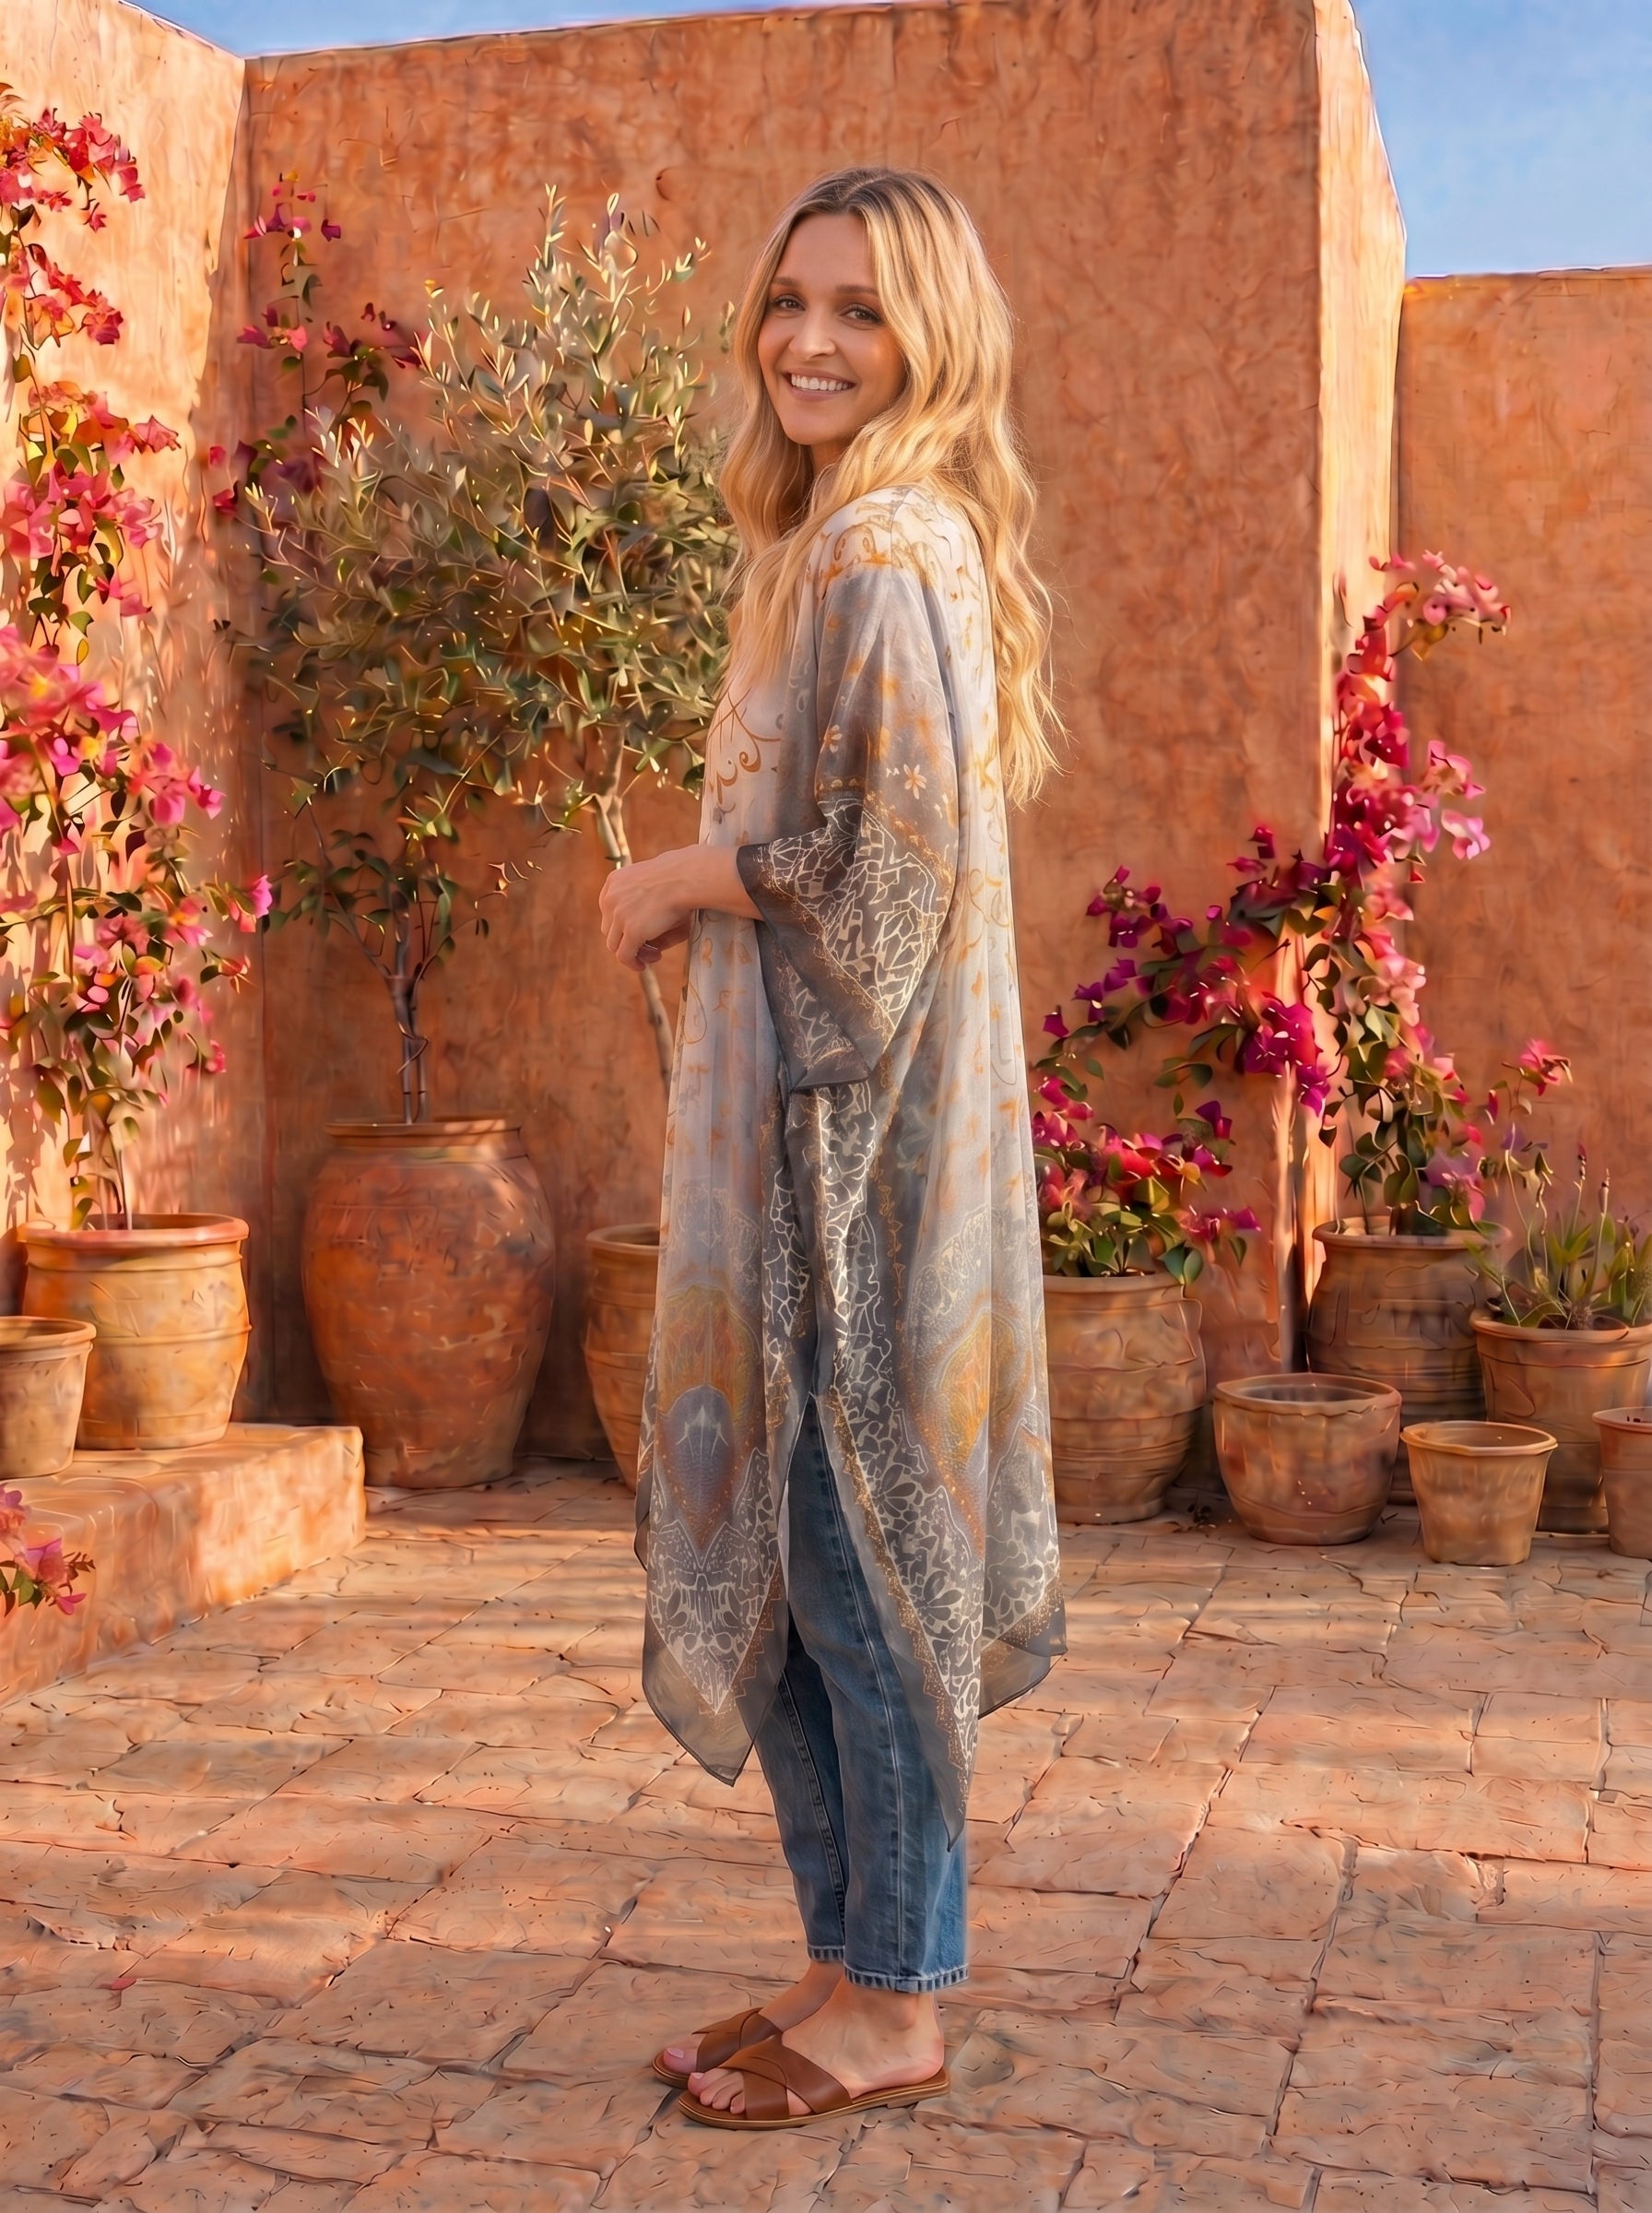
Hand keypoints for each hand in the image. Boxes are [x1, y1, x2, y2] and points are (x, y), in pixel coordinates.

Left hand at [598, 845, 759, 971]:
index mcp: (615, 882)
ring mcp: (618, 915)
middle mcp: (611, 897)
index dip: (622, 926)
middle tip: (651, 946)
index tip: (639, 932)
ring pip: (614, 944)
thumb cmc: (680, 880)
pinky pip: (624, 955)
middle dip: (627, 940)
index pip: (609, 911)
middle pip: (610, 928)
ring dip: (632, 952)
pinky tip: (643, 965)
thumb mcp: (656, 891)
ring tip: (653, 954)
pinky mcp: (631, 930)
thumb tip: (640, 938)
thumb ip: (643, 910)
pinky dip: (632, 963)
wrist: (688, 877)